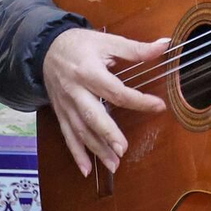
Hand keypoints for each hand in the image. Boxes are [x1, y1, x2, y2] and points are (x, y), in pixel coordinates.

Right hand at [41, 29, 169, 176]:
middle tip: (123, 149)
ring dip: (96, 149)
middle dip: (107, 133)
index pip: (115, 90)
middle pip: (92, 114)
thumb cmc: (80, 44)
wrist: (45, 49)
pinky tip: (87, 170)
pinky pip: (68, 136)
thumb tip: (165, 45)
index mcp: (88, 71)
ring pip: (80, 130)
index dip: (138, 100)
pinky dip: (76, 154)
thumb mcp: (107, 41)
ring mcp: (66, 105)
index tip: (159, 107)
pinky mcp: (61, 113)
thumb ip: (135, 48)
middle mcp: (75, 91)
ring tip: (114, 165)